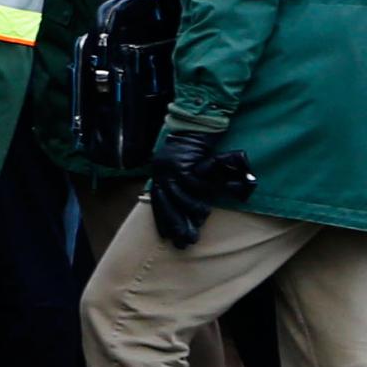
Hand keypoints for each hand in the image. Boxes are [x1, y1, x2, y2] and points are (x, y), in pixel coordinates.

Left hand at [145, 131, 255, 249]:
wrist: (195, 124)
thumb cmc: (193, 148)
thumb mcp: (183, 167)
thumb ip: (182, 185)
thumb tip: (190, 209)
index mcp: (159, 174)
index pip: (158, 203)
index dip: (163, 222)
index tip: (168, 239)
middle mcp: (160, 172)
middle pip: (167, 204)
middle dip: (177, 224)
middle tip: (187, 241)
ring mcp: (168, 167)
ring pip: (180, 196)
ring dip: (192, 209)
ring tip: (203, 218)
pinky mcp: (181, 162)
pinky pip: (193, 184)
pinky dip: (202, 192)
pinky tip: (209, 198)